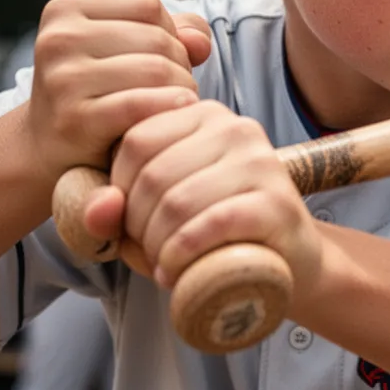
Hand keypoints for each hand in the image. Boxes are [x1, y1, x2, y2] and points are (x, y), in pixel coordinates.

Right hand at [27, 0, 211, 184]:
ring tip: (174, 103)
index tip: (162, 57)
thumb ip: (174, 34)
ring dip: (181, 89)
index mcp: (65, 11)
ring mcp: (63, 79)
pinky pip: (141, 104)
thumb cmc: (99, 94)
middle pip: (156, 37)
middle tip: (174, 88)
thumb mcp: (128, 51)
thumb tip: (200, 43)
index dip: (169, 30)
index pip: (147, 4)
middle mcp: (58, 40)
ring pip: (157, 69)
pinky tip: (176, 114)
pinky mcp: (74, 119)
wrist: (51, 154)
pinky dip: (168, 108)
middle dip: (180, 64)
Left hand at [85, 100, 324, 303]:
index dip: (118, 191)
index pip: (136, 141)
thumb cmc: (213, 236)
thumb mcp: (153, 217)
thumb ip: (113, 210)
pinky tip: (178, 274)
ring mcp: (261, 162)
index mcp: (204, 115)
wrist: (289, 265)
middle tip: (150, 253)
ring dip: (158, 247)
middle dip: (138, 226)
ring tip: (165, 266)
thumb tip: (100, 207)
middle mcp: (236, 128)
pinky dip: (183, 255)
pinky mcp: (277, 202)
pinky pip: (212, 223)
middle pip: (153, 174)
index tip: (131, 224)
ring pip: (178, 201)